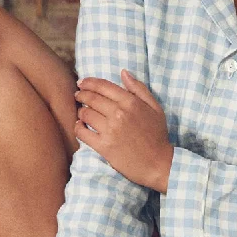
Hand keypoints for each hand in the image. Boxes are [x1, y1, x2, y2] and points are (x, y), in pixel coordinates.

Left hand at [74, 69, 173, 192]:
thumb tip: (123, 72)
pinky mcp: (103, 146)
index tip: (82, 82)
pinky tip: (80, 125)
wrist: (158, 163)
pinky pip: (82, 132)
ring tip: (81, 112)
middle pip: (91, 98)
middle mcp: (118, 114)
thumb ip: (139, 89)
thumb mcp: (155, 108)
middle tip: (78, 95)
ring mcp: (110, 130)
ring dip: (81, 111)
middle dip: (81, 94)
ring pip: (85, 113)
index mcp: (130, 102)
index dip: (89, 82)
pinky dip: (78, 127)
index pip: (103, 86)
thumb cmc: (157, 135)